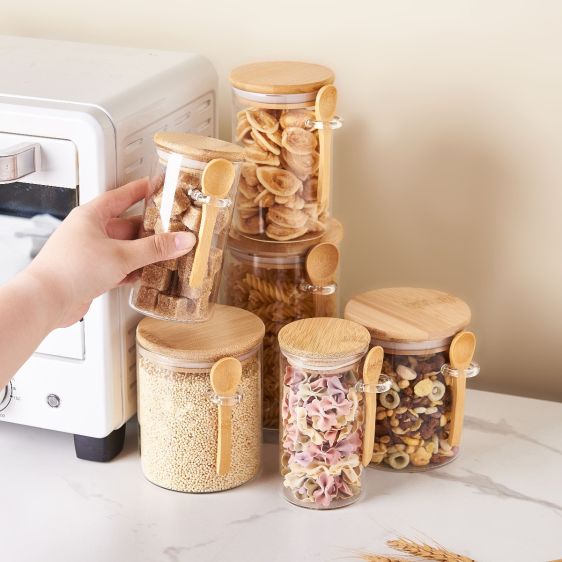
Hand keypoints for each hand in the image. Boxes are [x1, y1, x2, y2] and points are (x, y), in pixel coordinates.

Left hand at [26, 178, 195, 327]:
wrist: (46, 302)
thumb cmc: (69, 270)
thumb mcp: (121, 255)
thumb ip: (155, 248)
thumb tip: (181, 240)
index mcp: (91, 216)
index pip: (122, 196)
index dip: (141, 190)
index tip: (157, 185)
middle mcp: (90, 232)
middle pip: (128, 225)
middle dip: (150, 229)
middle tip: (172, 229)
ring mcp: (91, 254)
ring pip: (125, 248)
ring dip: (145, 253)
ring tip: (166, 253)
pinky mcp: (92, 274)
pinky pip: (120, 267)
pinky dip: (135, 270)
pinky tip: (147, 275)